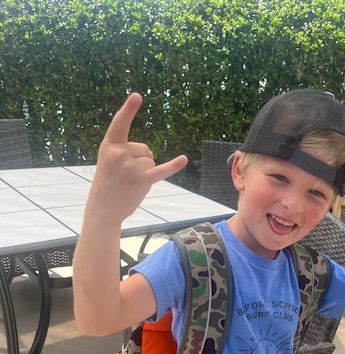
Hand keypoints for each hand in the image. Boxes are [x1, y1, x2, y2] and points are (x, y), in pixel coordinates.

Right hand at [85, 93, 187, 223]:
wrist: (103, 209)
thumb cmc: (108, 184)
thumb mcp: (109, 162)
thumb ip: (124, 151)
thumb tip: (148, 154)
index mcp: (108, 146)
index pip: (119, 123)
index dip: (129, 109)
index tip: (137, 96)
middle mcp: (118, 153)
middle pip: (145, 149)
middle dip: (141, 162)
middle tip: (125, 177)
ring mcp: (129, 167)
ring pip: (151, 161)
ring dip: (146, 173)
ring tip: (130, 183)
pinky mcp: (141, 181)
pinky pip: (161, 170)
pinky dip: (173, 166)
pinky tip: (183, 159)